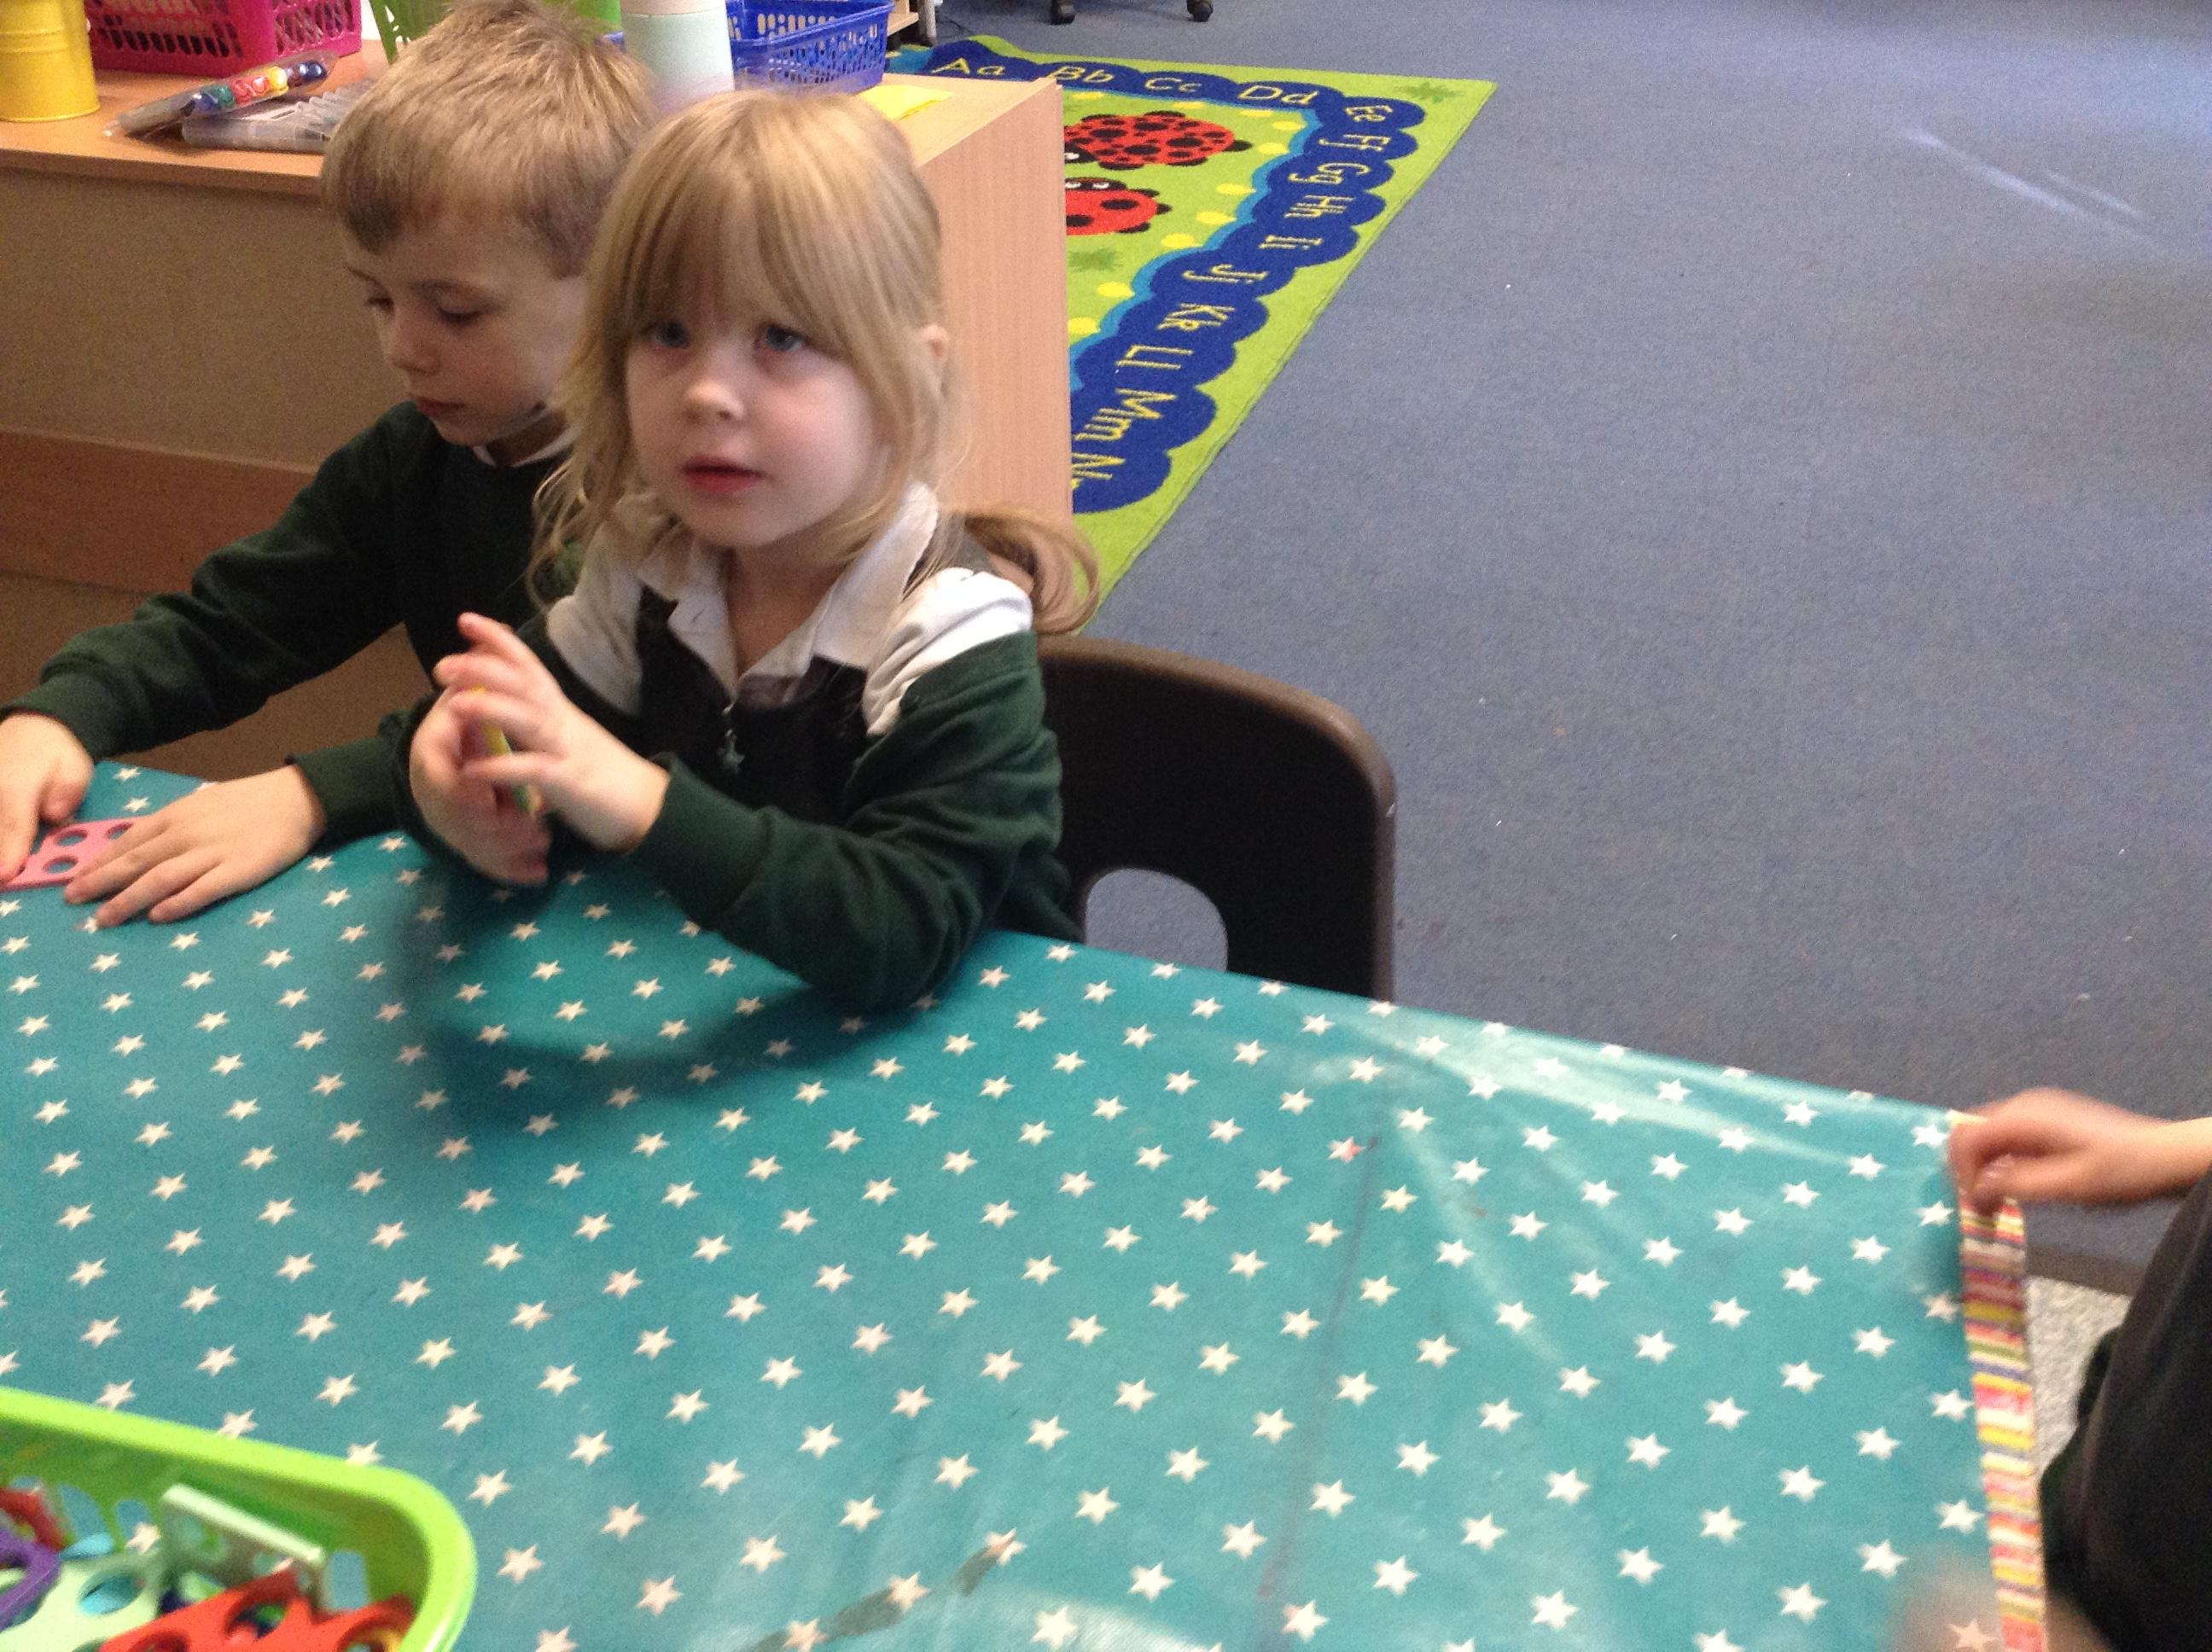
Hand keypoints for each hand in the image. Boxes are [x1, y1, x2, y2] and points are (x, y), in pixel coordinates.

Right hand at [0, 713, 93, 880]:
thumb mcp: (74, 766)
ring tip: (8, 877)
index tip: (5, 877)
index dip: (9, 853)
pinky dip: (1, 840)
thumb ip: (66, 792)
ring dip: (1, 848)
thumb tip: (54, 815)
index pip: (13, 826)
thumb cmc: (55, 754)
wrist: (26, 730)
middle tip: (7, 883)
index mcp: (15, 787)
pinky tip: (7, 862)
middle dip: (0, 857)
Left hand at [64, 766, 327, 924]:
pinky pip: (203, 889)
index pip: (128, 841)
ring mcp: (212, 853)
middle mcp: (187, 834)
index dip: (98, 861)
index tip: (73, 879)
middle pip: (135, 862)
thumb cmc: (248, 802)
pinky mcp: (239, 871)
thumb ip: (171, 825)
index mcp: (176, 816)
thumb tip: (137, 844)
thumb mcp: (201, 804)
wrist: (297, 799)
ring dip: (128, 899)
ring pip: (160, 878)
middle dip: (100, 883)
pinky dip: (178, 903)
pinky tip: (158, 916)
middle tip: (73, 901)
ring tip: (104, 919)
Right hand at [408, 687, 552, 884]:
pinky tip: (536, 874)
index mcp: (431, 754)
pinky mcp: (468, 839)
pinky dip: (510, 869)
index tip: (489, 802)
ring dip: (508, 851)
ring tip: (542, 844)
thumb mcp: (470, 699)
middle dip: (496, 830)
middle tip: (534, 828)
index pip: (438, 783)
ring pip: (473, 846)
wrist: (460, 746)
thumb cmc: (471, 719)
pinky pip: (484, 860)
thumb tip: (481, 642)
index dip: (462, 795)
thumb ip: (475, 682)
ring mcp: (446, 818)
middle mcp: (431, 791)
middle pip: (457, 824)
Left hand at [432, 613, 668, 852]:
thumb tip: (507, 703)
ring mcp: (569, 750)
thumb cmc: (606, 775)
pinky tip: (475, 770)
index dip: (498, 641)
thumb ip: (539, 721)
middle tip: (442, 664)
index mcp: (560, 711)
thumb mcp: (569, 739)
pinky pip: (536, 772)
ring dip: (491, 709)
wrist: (652, 807)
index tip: (465, 620)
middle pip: (523, 686)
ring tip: (453, 705)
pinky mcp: (572, 783)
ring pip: (530, 720)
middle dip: (483, 670)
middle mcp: (563, 722)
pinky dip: (505, 769)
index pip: (528, 666)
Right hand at [1948, 1088, 2211, 1210]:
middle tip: (1984, 1208)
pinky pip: (2008, 1138)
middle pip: (1971, 1133)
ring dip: (1986, 1169)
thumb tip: (1977, 1190)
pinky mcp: (2047, 1120)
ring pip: (1988, 1137)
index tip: (1976, 1205)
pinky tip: (2020, 1185)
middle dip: (1969, 1171)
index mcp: (2026, 1117)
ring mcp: (2036, 1110)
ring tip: (2000, 1203)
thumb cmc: (2121, 1173)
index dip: (1962, 1172)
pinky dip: (2003, 1162)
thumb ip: (2018, 1184)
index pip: (1967, 1137)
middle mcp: (2024, 1106)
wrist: (2166, 1157)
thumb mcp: (2068, 1185)